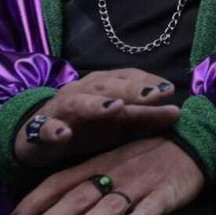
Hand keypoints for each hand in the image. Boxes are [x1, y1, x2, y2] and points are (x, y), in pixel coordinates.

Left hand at [5, 136, 204, 214]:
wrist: (193, 144)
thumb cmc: (148, 158)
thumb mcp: (113, 166)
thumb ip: (87, 188)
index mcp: (98, 165)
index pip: (59, 183)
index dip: (33, 204)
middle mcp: (114, 174)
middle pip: (77, 199)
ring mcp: (140, 185)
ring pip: (109, 206)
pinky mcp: (166, 194)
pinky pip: (150, 208)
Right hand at [13, 69, 181, 166]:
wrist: (38, 138)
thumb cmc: (86, 126)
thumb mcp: (118, 123)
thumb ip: (145, 117)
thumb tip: (177, 111)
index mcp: (102, 87)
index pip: (127, 77)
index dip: (147, 81)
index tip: (170, 89)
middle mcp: (82, 92)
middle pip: (108, 86)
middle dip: (131, 89)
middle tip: (154, 94)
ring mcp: (60, 109)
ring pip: (78, 102)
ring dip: (97, 105)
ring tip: (116, 108)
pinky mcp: (40, 130)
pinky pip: (45, 128)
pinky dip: (54, 130)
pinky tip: (64, 134)